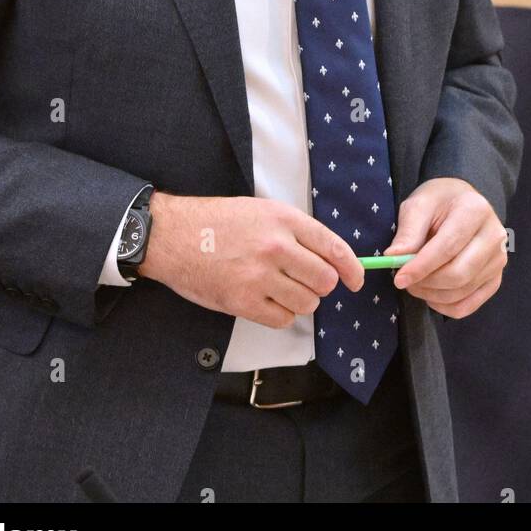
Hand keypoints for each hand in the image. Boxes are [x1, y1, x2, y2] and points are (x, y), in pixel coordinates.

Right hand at [139, 192, 364, 326]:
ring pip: (307, 303)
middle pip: (324, 280)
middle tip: (304, 282)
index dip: (352, 269)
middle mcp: (276, 247)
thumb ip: (295, 231)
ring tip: (280, 289)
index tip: (356, 280)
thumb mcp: (261, 210)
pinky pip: (282, 319)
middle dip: (320, 285)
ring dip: (300, 301)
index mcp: (284, 219)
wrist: (174, 235)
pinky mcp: (243, 301)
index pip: (334, 248)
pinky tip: (265, 301)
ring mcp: (259, 276)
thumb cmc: (217, 222)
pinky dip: (279, 314)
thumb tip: (330, 258)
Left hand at [386, 177, 507, 317]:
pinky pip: (470, 305)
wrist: (463, 202)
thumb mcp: (419, 205)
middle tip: (405, 280)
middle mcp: (494, 236)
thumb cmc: (440, 202)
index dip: (421, 267)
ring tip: (416, 283)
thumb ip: (408, 232)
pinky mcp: (496, 278)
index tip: (399, 278)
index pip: (447, 248)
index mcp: (475, 210)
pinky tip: (432, 294)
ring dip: (432, 295)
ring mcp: (499, 260)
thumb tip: (393, 258)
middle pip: (458, 274)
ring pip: (462, 291)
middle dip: (426, 283)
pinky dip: (445, 307)